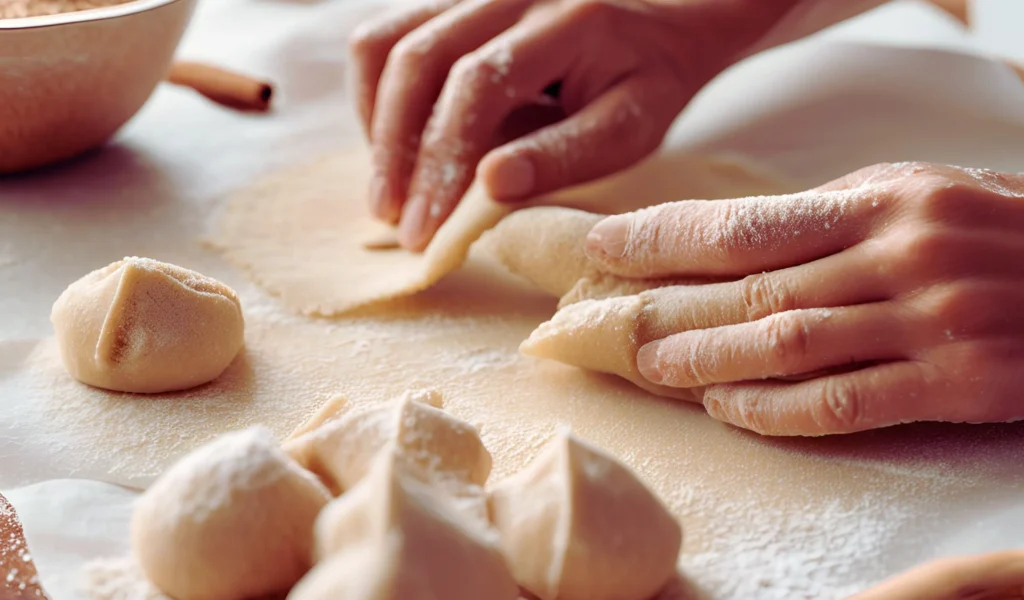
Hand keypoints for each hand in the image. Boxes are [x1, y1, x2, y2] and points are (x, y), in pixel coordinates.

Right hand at [348, 0, 799, 249]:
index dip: (442, 160)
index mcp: (564, 19)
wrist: (661, 17)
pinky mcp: (451, 0)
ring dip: (376, 124)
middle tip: (394, 220)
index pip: (478, 83)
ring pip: (385, 44)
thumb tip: (491, 187)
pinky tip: (392, 147)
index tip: (427, 228)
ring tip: (386, 190)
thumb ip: (565, 154)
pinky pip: (385, 37)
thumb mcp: (629, 127)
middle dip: (395, 151)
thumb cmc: (648, 80)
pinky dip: (375, 96)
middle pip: (418, 60)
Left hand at [583, 162, 1023, 435]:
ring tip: (650, 368)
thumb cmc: (1006, 232)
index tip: (603, 247)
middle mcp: (902, 255)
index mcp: (886, 200)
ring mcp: (931, 320)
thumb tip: (740, 240)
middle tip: (602, 321)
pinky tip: (730, 410)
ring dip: (707, 360)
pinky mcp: (960, 382)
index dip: (664, 238)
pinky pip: (845, 403)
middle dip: (667, 307)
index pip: (747, 223)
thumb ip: (838, 215)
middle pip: (753, 288)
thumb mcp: (924, 195)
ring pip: (788, 345)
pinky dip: (777, 411)